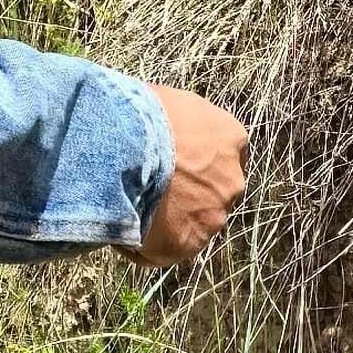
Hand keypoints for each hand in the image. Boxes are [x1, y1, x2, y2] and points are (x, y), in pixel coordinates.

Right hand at [140, 83, 248, 261]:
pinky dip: (143, 246)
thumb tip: (158, 128)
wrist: (127, 146)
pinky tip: (120, 232)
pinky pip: (164, 251)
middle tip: (148, 189)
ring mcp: (214, 215)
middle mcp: (232, 180)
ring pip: (190, 224)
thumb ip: (177, 123)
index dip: (194, 162)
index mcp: (230, 138)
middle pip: (210, 193)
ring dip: (166, 221)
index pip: (221, 155)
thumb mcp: (168, 102)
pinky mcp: (189, 244)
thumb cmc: (141, 113)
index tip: (171, 163)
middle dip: (185, 194)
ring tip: (128, 212)